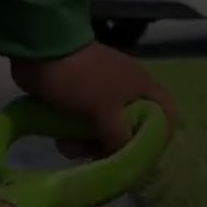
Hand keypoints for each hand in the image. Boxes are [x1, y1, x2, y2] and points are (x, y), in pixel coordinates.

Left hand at [10, 41, 175, 157]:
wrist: (40, 51)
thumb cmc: (81, 79)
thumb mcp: (107, 111)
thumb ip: (121, 137)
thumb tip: (121, 155)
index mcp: (141, 87)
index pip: (166, 114)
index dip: (159, 137)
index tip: (141, 155)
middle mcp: (124, 90)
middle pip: (130, 128)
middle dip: (111, 146)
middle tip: (94, 156)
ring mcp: (98, 92)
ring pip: (102, 129)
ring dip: (86, 143)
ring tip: (67, 148)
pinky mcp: (75, 96)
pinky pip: (80, 123)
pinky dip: (71, 134)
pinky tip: (59, 141)